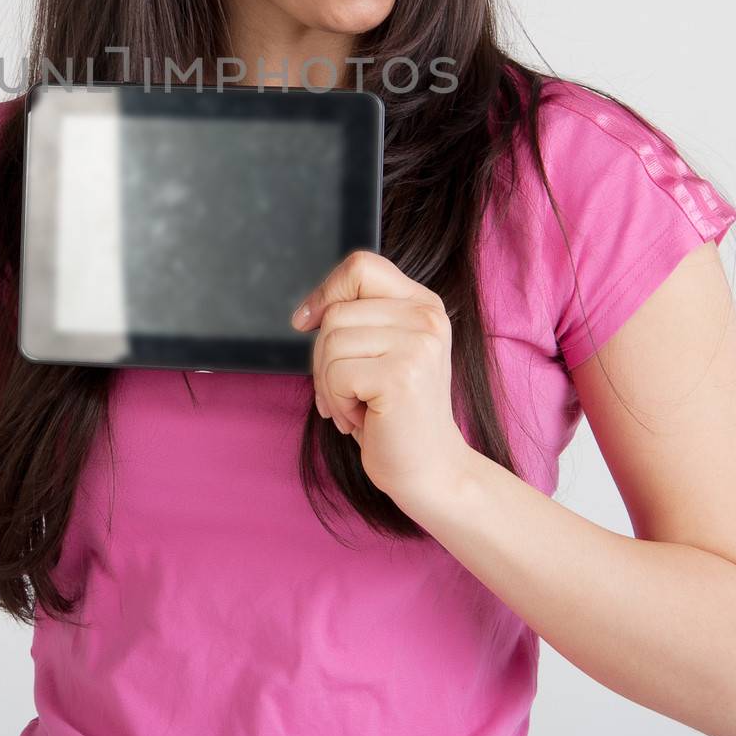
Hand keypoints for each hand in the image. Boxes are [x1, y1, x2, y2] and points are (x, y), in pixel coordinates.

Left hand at [292, 250, 468, 504]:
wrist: (430, 470)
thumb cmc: (394, 413)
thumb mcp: (381, 352)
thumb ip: (358, 320)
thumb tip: (305, 314)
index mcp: (423, 304)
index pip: (361, 265)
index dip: (327, 290)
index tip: (307, 322)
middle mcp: (427, 317)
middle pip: (337, 312)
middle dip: (323, 357)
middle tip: (345, 392)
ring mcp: (418, 344)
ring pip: (331, 342)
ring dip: (329, 384)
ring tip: (357, 406)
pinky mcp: (402, 375)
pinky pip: (336, 374)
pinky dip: (338, 402)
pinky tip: (363, 419)